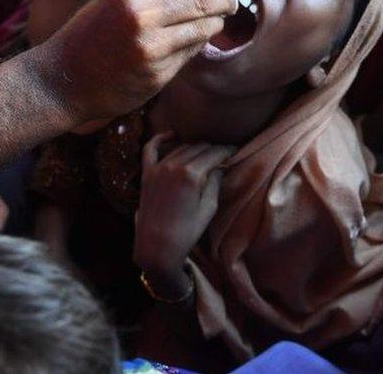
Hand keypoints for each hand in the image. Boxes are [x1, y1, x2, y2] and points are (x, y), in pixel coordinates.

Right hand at [36, 0, 237, 121]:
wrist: (62, 79)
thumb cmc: (91, 34)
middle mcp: (142, 13)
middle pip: (202, 0)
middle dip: (225, 0)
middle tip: (233, 2)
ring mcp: (151, 46)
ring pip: (203, 28)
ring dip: (215, 24)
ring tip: (217, 21)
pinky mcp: (158, 74)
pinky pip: (191, 53)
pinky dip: (198, 45)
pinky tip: (195, 41)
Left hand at [133, 135, 235, 296]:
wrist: (156, 246)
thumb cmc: (187, 231)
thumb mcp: (209, 207)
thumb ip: (215, 182)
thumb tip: (220, 166)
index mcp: (192, 173)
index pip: (215, 152)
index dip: (228, 150)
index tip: (235, 151)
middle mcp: (174, 165)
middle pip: (200, 147)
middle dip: (213, 149)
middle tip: (222, 155)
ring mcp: (158, 167)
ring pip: (181, 147)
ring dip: (195, 148)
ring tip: (205, 153)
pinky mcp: (146, 173)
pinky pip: (150, 148)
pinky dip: (161, 138)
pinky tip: (171, 135)